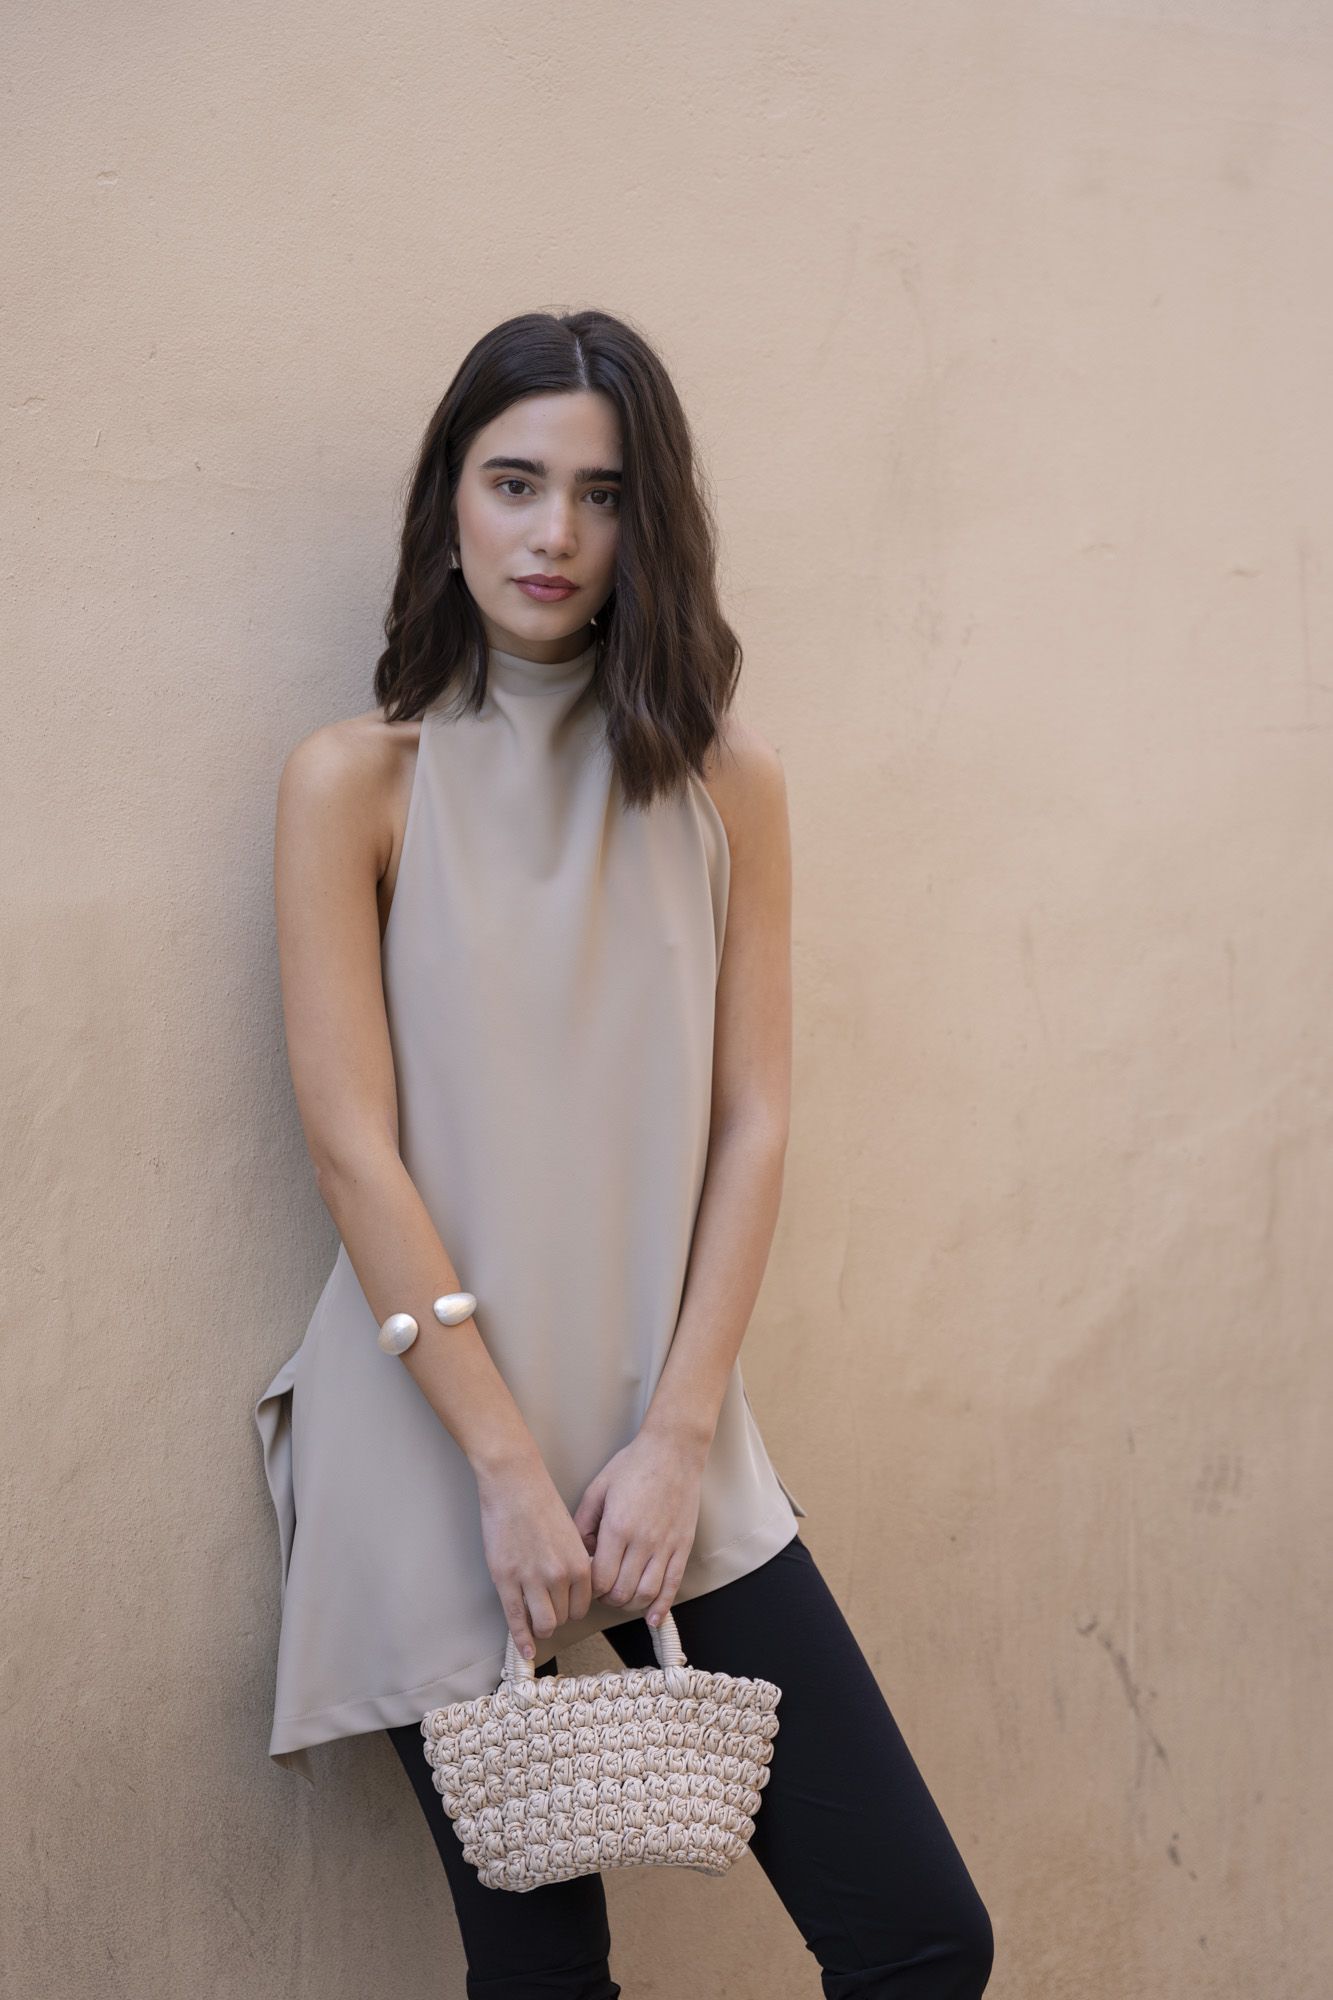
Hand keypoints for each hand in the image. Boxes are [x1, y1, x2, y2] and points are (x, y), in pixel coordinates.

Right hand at [474, 1450, 594, 1663]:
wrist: (515, 1485)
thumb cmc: (542, 1504)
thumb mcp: (571, 1535)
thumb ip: (576, 1564)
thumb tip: (575, 1591)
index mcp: (580, 1564)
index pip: (582, 1606)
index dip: (573, 1609)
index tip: (565, 1608)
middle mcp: (560, 1576)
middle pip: (564, 1617)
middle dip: (556, 1617)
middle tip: (548, 1611)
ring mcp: (532, 1579)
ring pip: (544, 1624)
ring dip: (541, 1627)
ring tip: (536, 1623)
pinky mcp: (506, 1580)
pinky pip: (516, 1619)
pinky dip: (522, 1639)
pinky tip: (525, 1651)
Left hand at [571, 1427, 706, 1629]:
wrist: (673, 1450)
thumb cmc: (633, 1465)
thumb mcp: (598, 1489)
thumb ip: (583, 1523)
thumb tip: (580, 1554)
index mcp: (617, 1527)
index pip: (599, 1580)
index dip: (590, 1588)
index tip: (588, 1582)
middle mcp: (642, 1541)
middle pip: (621, 1592)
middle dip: (607, 1599)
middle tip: (603, 1590)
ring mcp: (665, 1546)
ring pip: (646, 1594)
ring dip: (630, 1604)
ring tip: (622, 1596)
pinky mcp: (683, 1546)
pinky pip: (672, 1585)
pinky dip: (661, 1607)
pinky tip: (652, 1617)